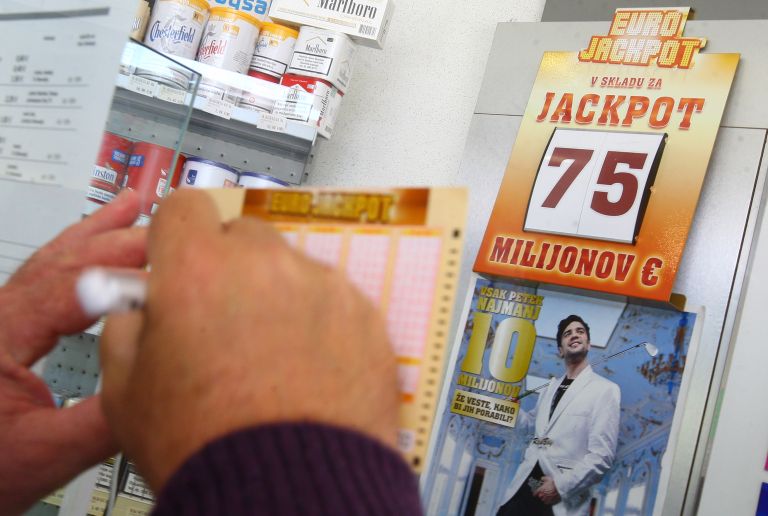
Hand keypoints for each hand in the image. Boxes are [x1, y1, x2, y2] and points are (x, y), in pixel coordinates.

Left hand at [0, 190, 145, 514]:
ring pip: (52, 262)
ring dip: (96, 234)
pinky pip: (46, 278)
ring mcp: (0, 318)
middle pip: (62, 261)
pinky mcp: (8, 327)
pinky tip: (93, 240)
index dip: (125, 277)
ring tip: (130, 206)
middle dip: (118, 240)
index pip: (69, 288)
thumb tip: (166, 380)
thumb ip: (106, 420)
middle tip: (170, 227)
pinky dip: (76, 253)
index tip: (173, 274)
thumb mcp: (45, 455)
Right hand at [100, 189, 398, 491]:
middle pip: (243, 236)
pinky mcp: (365, 316)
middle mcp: (266, 264)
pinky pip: (335, 301)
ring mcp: (323, 287)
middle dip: (229, 267)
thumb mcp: (128, 393)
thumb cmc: (207, 446)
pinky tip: (310, 371)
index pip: (184, 207)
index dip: (178, 236)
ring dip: (279, 297)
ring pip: (292, 269)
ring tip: (273, 359)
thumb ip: (125, 330)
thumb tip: (137, 310)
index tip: (182, 261)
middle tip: (226, 319)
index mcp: (198, 269)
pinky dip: (322, 323)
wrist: (292, 491)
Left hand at [534, 476, 560, 504]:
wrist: (560, 487)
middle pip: (539, 496)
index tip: (534, 493)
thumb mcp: (547, 478)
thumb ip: (543, 478)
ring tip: (545, 496)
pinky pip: (548, 502)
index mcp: (541, 489)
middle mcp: (543, 495)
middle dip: (540, 495)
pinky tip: (549, 499)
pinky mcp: (551, 501)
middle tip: (542, 493)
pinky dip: (547, 501)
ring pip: (543, 500)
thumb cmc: (553, 483)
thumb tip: (542, 478)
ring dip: (544, 498)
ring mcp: (547, 498)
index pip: (535, 493)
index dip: (534, 493)